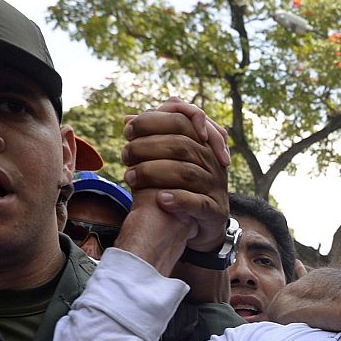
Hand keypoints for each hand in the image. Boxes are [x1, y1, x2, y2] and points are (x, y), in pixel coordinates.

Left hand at [122, 98, 230, 252]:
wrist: (199, 221)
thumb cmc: (178, 184)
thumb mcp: (165, 159)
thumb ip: (151, 139)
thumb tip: (128, 119)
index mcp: (203, 143)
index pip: (181, 120)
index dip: (153, 122)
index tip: (128, 130)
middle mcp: (213, 161)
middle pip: (182, 145)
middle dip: (148, 146)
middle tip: (124, 154)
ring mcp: (216, 185)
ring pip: (186, 172)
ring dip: (154, 172)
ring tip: (130, 177)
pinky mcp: (215, 210)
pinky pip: (197, 202)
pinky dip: (178, 200)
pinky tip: (159, 200)